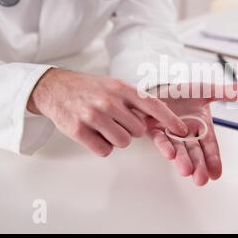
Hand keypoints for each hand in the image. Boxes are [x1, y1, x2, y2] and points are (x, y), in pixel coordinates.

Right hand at [27, 68, 187, 156]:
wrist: (55, 87)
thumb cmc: (90, 88)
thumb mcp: (115, 86)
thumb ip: (135, 100)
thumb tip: (158, 119)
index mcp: (121, 88)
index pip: (152, 105)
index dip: (170, 120)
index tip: (182, 131)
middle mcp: (109, 101)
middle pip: (138, 131)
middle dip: (131, 130)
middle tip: (116, 120)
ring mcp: (93, 115)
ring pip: (122, 142)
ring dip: (116, 139)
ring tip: (103, 126)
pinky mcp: (79, 130)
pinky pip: (104, 150)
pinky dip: (102, 146)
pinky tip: (94, 134)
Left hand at [146, 83, 237, 185]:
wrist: (160, 86)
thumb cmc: (183, 91)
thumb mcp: (207, 90)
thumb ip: (228, 93)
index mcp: (202, 127)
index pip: (210, 146)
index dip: (213, 160)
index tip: (216, 174)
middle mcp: (187, 134)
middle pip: (195, 152)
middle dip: (199, 166)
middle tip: (201, 180)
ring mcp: (171, 133)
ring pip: (179, 150)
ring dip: (182, 161)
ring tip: (186, 171)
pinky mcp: (155, 130)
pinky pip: (161, 139)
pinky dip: (165, 146)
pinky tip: (170, 154)